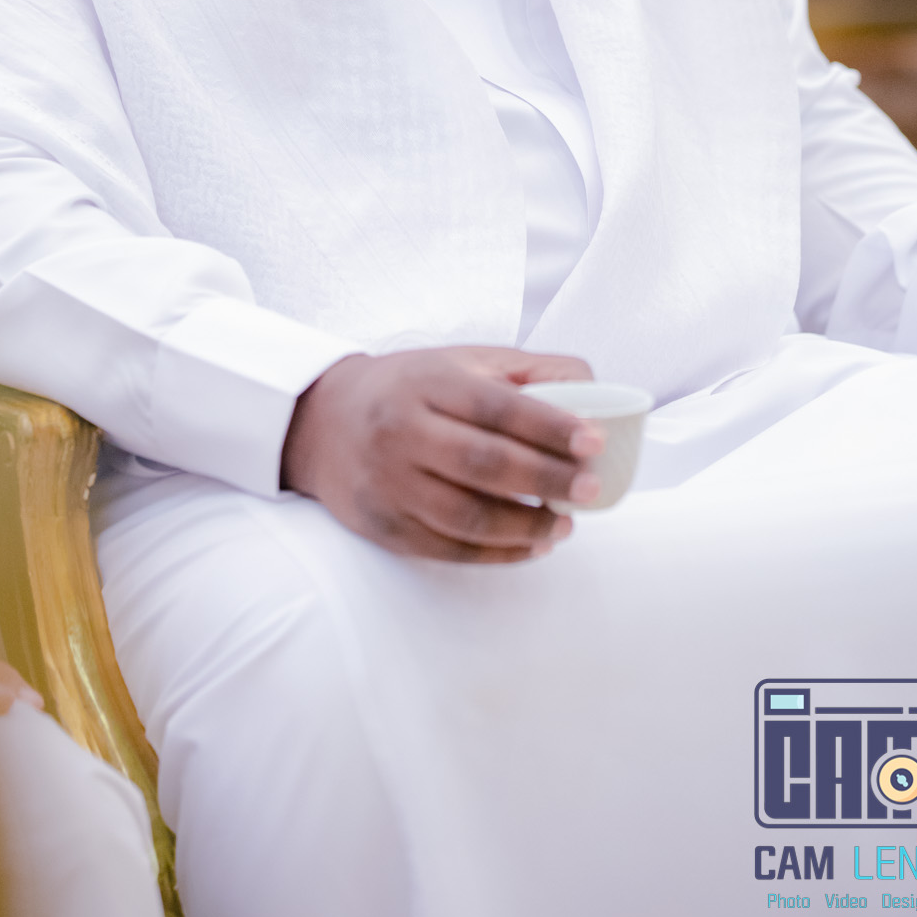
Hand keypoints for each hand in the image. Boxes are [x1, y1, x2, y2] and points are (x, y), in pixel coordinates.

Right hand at [281, 346, 602, 563]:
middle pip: (483, 464)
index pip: (495, 407)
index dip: (549, 426)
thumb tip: (594, 391)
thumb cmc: (411, 389)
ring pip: (467, 517)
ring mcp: (388, 483)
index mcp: (427, 383)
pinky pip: (449, 550)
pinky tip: (532, 545)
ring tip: (566, 524)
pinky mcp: (383, 526)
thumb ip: (527, 371)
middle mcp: (401, 430)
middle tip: (590, 489)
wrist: (322, 421)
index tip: (594, 441)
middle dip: (546, 480)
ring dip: (527, 527)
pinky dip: (498, 554)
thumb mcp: (461, 362)